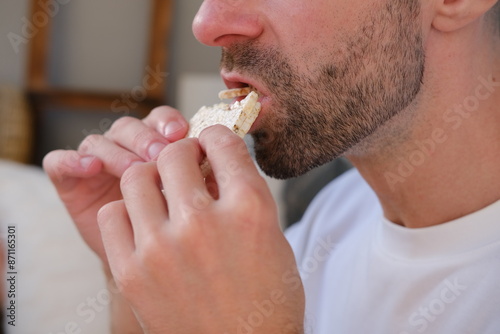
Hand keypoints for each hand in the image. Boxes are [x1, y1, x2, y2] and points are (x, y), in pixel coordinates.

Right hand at [43, 107, 188, 263]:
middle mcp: (126, 148)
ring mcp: (97, 162)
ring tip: (133, 168)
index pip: (160, 120)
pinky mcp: (69, 179)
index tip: (182, 134)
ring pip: (100, 141)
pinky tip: (91, 167)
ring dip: (117, 152)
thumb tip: (216, 166)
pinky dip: (73, 160)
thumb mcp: (189, 203)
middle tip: (159, 154)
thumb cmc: (172, 231)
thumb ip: (199, 180)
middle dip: (145, 138)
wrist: (146, 265)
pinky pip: (60, 161)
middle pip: (131, 128)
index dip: (168, 122)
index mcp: (157, 145)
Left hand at [98, 125, 304, 333]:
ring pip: (137, 178)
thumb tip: (213, 166)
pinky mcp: (132, 274)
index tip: (210, 145)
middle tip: (185, 166)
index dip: (214, 138)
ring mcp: (163, 248)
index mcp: (249, 209)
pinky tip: (143, 222)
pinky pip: (112, 215)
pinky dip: (127, 211)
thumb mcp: (272, 238)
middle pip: (175, 154)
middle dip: (182, 153)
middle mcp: (204, 222)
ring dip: (151, 177)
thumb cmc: (267, 299)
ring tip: (161, 193)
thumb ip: (241, 195)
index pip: (221, 142)